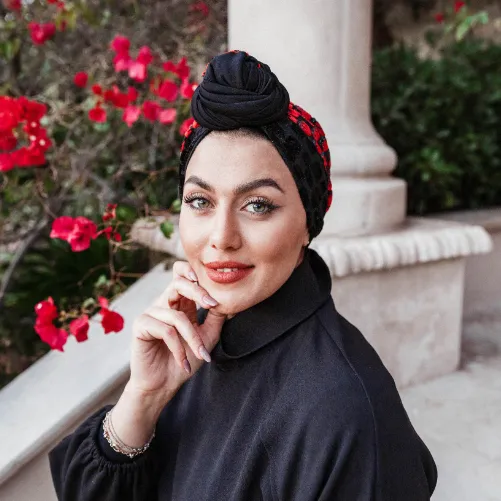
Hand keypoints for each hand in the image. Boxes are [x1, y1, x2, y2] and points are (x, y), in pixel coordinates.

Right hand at [128, 260, 225, 402]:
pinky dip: (179, 348)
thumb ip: (216, 317)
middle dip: (197, 292)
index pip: (181, 275)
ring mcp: (151, 313)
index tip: (211, 281)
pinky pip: (166, 330)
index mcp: (179, 303)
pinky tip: (184, 362)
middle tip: (213, 304)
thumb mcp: (207, 336)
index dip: (191, 271)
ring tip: (201, 356)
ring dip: (193, 338)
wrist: (164, 385)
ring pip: (177, 316)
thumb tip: (230, 301)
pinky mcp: (141, 326)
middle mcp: (163, 304)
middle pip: (177, 284)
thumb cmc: (186, 359)